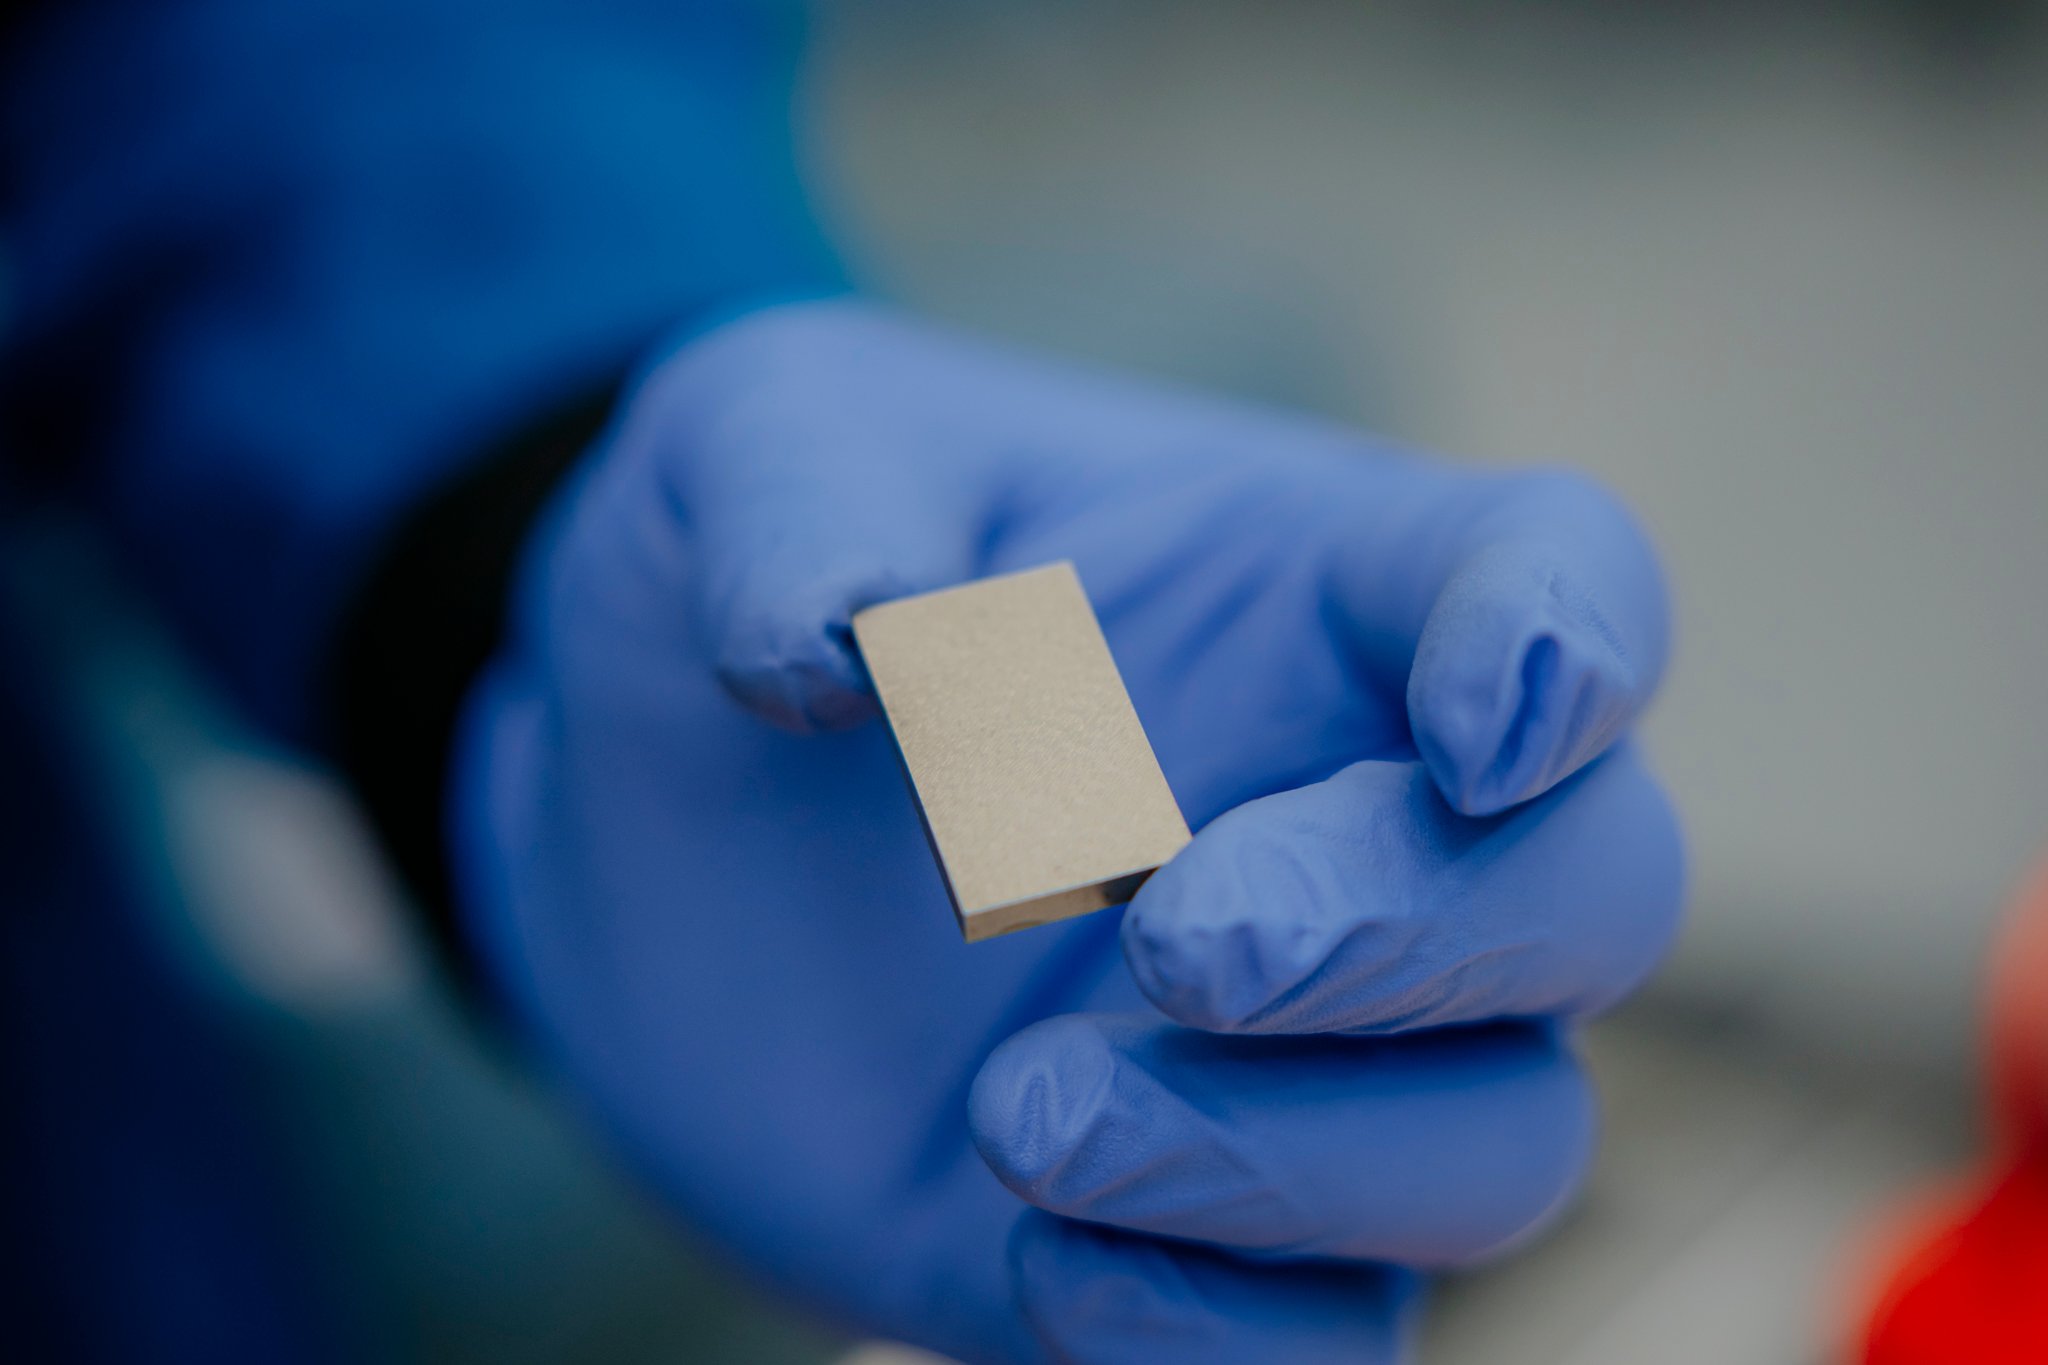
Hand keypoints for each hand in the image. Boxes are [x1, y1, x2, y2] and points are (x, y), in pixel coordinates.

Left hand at [451, 300, 1683, 1362]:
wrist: (659, 803)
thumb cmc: (765, 573)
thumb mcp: (751, 456)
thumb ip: (809, 506)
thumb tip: (840, 644)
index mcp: (1318, 591)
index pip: (1559, 576)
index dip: (1577, 647)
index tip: (1480, 729)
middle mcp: (1357, 822)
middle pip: (1588, 899)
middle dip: (1426, 939)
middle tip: (1188, 945)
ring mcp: (1296, 1046)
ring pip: (1494, 1153)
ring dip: (1298, 1165)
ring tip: (1025, 1117)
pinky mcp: (1189, 1225)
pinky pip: (1317, 1342)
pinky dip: (1222, 1337)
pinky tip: (1042, 1264)